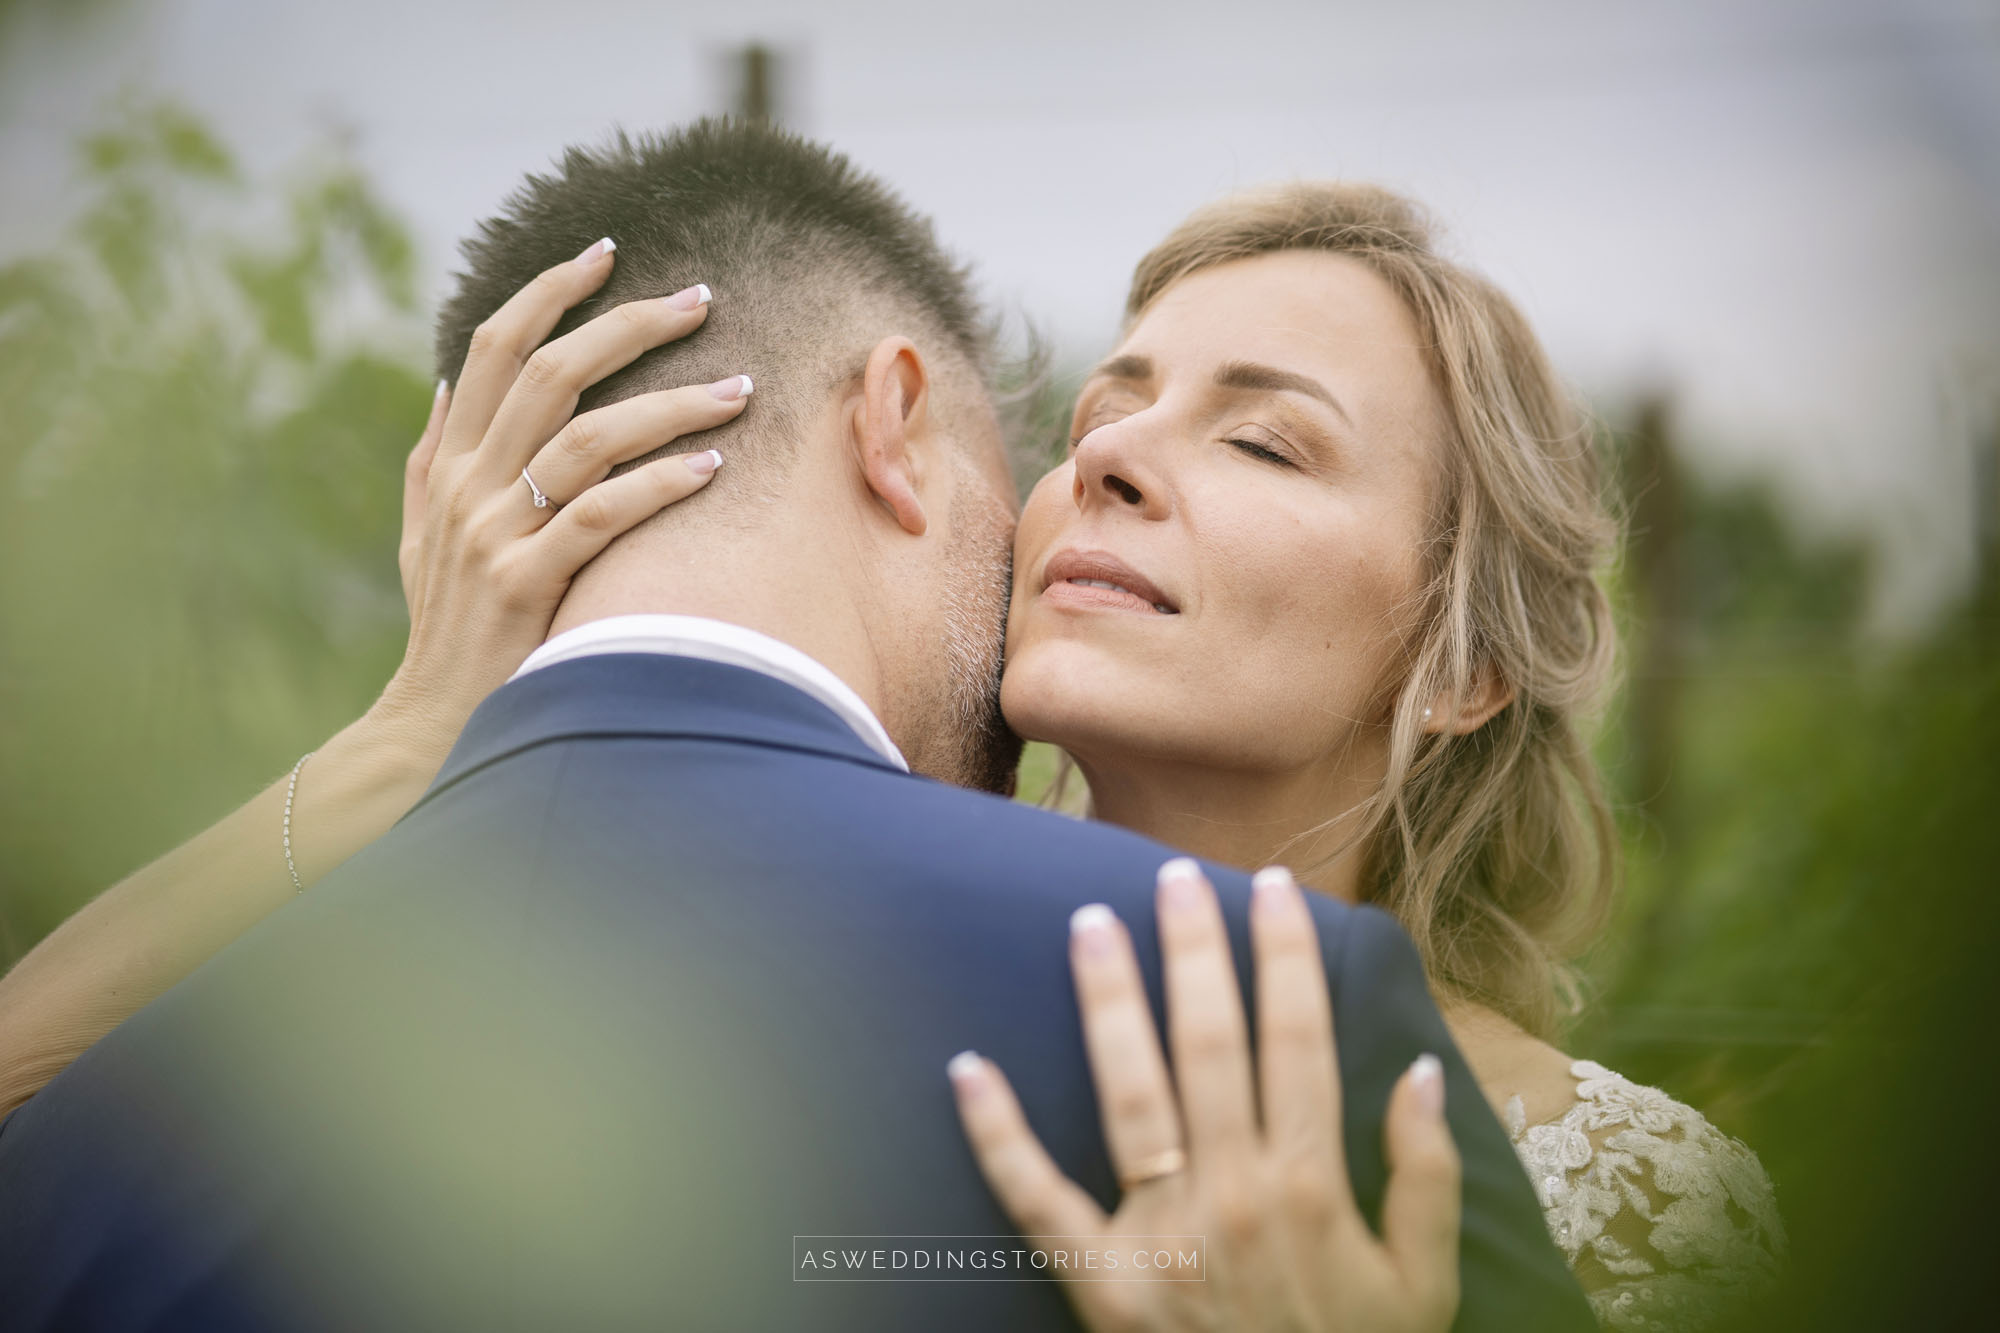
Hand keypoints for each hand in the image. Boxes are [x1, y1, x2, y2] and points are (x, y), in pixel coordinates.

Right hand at [375, 241, 749, 754]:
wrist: (434, 722)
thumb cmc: (449, 629)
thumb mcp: (424, 535)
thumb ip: (435, 458)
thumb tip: (447, 386)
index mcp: (451, 462)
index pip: (494, 348)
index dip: (547, 292)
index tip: (603, 251)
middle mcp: (470, 485)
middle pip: (554, 374)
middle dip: (630, 325)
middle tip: (702, 297)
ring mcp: (496, 532)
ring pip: (591, 437)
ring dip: (672, 404)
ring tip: (741, 388)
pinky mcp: (528, 583)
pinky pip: (603, 515)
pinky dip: (659, 484)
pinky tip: (713, 467)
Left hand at [949, 859, 1460, 1332]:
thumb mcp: (1423, 1284)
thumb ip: (1426, 1177)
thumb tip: (1415, 1072)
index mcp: (1313, 1186)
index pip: (1298, 1040)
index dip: (1285, 956)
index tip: (1271, 889)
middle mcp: (1234, 1195)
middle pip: (1212, 1045)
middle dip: (1195, 952)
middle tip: (1174, 876)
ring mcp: (1161, 1237)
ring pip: (1131, 1094)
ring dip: (1111, 1003)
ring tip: (1091, 923)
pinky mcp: (1100, 1284)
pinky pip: (1038, 1202)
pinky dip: (997, 1135)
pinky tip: (966, 1067)